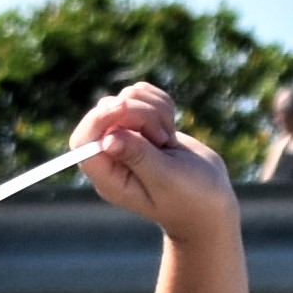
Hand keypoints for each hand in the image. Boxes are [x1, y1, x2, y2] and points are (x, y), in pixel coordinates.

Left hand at [70, 84, 237, 241]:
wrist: (210, 196)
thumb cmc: (189, 197)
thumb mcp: (165, 179)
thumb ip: (138, 157)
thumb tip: (108, 140)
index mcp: (109, 180)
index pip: (83, 141)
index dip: (98, 119)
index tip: (124, 108)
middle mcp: (112, 158)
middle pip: (105, 111)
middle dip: (136, 113)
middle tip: (160, 138)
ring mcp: (126, 138)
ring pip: (127, 98)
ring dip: (153, 110)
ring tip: (166, 140)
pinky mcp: (141, 123)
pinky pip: (142, 94)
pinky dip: (161, 105)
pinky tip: (170, 130)